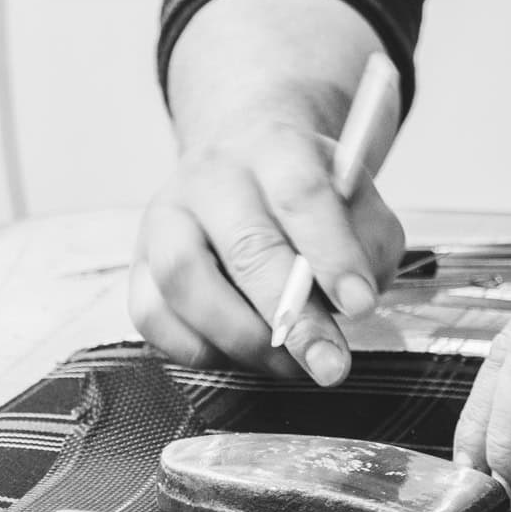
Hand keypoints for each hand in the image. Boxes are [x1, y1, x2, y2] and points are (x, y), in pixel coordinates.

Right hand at [128, 109, 404, 385]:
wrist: (244, 161)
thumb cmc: (306, 193)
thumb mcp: (357, 196)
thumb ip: (370, 241)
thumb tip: (354, 298)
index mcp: (275, 147)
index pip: (301, 195)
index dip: (332, 255)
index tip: (361, 306)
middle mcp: (212, 176)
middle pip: (245, 247)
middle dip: (294, 318)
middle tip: (329, 363)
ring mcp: (166, 217)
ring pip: (184, 281)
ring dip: (241, 337)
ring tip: (288, 364)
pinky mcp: (139, 261)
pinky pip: (152, 315)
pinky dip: (197, 347)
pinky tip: (240, 355)